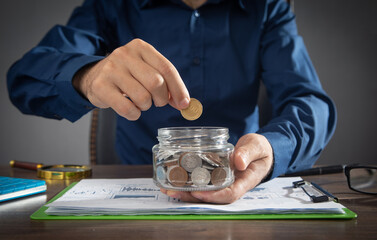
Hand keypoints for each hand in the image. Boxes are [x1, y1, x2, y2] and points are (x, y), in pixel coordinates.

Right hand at [73, 38, 189, 119]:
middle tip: (157, 102)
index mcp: (140, 47)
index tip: (184, 103)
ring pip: (142, 97)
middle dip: (161, 99)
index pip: (166, 68)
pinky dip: (134, 114)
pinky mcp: (101, 86)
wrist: (93, 77)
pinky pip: (127, 108)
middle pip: (156, 82)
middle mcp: (125, 54)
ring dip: (146, 106)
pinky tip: (131, 110)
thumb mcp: (146, 71)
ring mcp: (111, 69)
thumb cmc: (127, 76)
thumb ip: (166, 84)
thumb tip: (183, 103)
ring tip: (140, 102)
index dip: (178, 88)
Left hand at [160, 133, 273, 203]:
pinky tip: (174, 179)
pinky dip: (188, 182)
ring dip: (186, 192)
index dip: (213, 196)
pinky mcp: (215, 177)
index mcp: (244, 182)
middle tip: (173, 192)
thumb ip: (248, 153)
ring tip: (167, 188)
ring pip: (204, 192)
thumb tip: (238, 161)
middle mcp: (232, 185)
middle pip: (211, 197)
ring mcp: (223, 182)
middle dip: (192, 197)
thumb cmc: (260, 150)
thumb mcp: (257, 146)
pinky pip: (202, 183)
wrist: (259, 151)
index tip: (198, 192)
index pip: (229, 194)